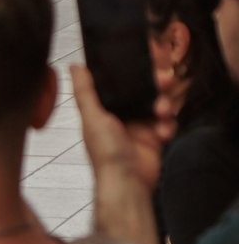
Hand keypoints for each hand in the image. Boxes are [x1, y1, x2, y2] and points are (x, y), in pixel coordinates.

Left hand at [70, 63, 177, 196]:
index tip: (146, 59)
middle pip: (143, 89)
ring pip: (158, 103)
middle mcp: (122, 114)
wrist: (128, 184)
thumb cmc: (105, 153)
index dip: (133, 70)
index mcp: (105, 107)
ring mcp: (140, 125)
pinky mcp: (155, 138)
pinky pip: (167, 123)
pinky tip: (163, 132)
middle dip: (156, 83)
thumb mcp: (92, 117)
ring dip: (164, 103)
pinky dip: (168, 125)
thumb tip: (75, 65)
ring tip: (162, 111)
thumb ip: (84, 91)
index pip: (121, 81)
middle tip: (164, 80)